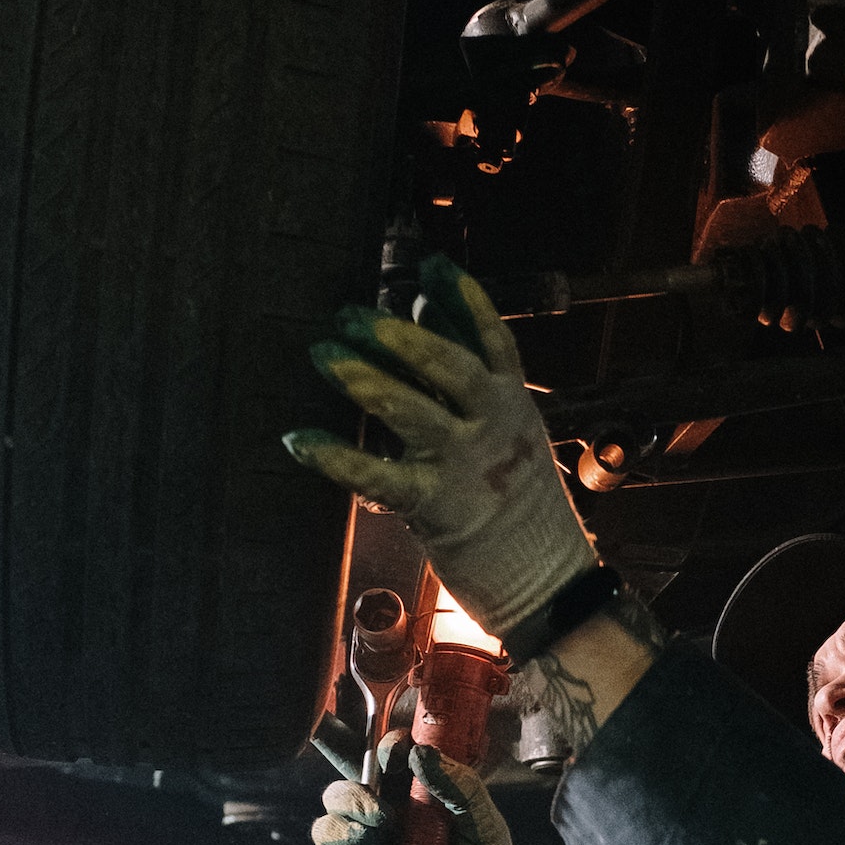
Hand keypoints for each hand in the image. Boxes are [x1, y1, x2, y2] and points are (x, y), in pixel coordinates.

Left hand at [285, 254, 591, 642]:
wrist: (546, 579)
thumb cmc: (517, 500)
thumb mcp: (509, 429)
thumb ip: (469, 372)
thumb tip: (424, 309)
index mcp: (513, 401)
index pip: (492, 339)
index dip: (463, 299)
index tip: (430, 265)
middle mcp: (493, 426)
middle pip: (448, 366)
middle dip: (396, 336)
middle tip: (350, 315)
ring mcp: (465, 465)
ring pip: (411, 411)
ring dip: (363, 380)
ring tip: (323, 354)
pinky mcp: (435, 507)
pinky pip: (376, 475)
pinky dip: (334, 457)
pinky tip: (299, 439)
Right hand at [314, 736, 529, 844]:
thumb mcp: (486, 829)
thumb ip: (462, 788)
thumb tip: (422, 754)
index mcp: (429, 792)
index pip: (399, 752)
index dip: (391, 743)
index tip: (399, 751)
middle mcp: (397, 808)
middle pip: (358, 769)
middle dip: (357, 767)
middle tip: (381, 792)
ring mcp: (374, 838)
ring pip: (336, 802)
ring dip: (349, 804)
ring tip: (378, 826)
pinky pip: (328, 841)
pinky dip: (336, 835)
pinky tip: (362, 842)